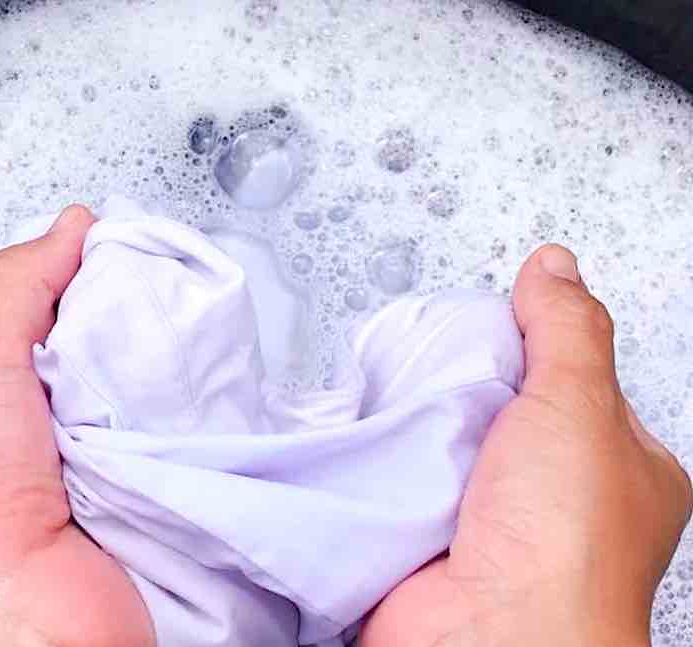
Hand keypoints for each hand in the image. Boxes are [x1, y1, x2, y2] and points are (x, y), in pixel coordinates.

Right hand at [361, 245, 692, 645]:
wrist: (486, 637)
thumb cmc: (562, 546)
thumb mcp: (580, 405)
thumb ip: (566, 330)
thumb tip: (554, 268)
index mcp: (619, 471)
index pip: (576, 383)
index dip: (537, 347)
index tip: (501, 320)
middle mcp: (555, 504)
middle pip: (502, 411)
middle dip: (468, 387)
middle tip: (445, 368)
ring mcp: (488, 524)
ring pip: (445, 444)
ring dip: (421, 425)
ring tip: (406, 402)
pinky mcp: (427, 538)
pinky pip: (403, 478)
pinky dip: (388, 459)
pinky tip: (381, 442)